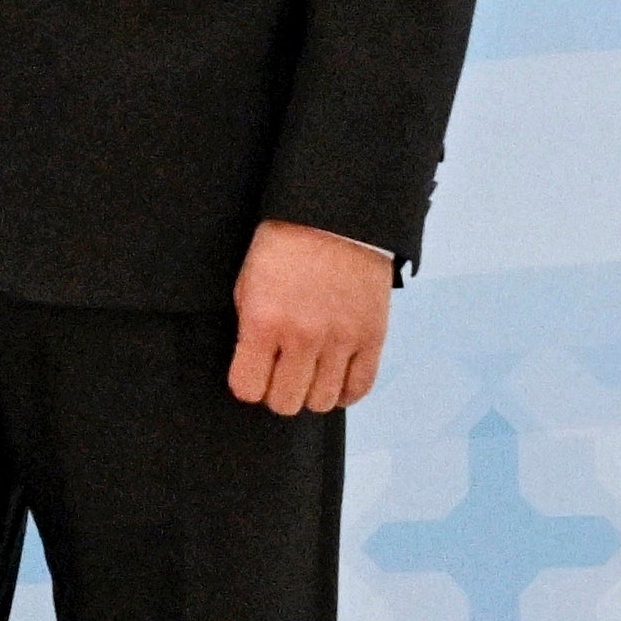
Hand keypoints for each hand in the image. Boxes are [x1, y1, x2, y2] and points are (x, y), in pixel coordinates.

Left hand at [227, 223, 393, 414]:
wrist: (336, 217)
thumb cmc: (284, 247)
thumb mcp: (248, 284)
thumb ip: (250, 331)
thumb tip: (255, 367)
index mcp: (265, 322)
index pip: (248, 389)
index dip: (248, 384)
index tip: (253, 373)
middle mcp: (303, 337)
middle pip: (286, 403)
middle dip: (278, 393)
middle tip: (281, 375)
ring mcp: (342, 339)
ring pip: (322, 402)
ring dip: (312, 393)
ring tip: (309, 374)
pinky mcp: (373, 336)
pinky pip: (360, 388)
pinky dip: (345, 392)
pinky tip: (335, 379)